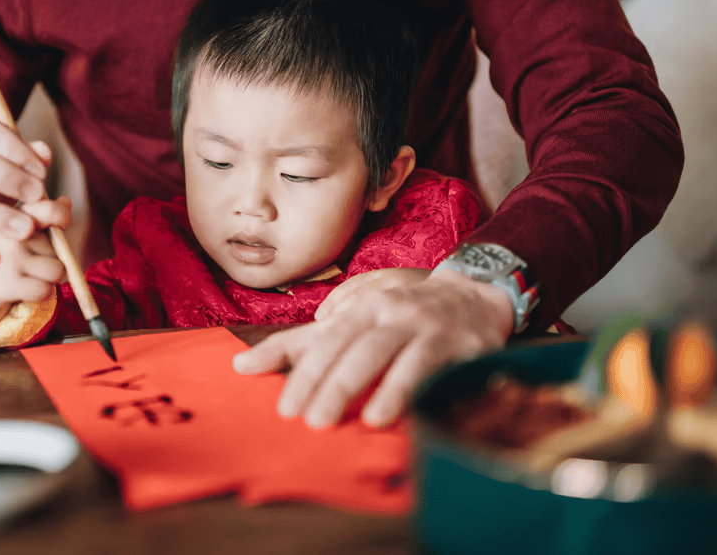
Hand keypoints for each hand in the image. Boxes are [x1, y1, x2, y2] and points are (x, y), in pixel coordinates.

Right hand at [0, 196, 73, 327]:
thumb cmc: (6, 250)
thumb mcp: (21, 227)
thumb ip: (46, 214)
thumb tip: (66, 202)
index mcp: (14, 214)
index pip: (50, 210)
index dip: (62, 217)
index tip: (62, 223)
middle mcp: (10, 233)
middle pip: (60, 247)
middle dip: (53, 257)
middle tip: (32, 261)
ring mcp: (9, 258)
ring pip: (56, 270)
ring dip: (50, 278)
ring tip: (31, 275)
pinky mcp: (8, 283)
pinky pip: (46, 290)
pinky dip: (44, 294)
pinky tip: (29, 290)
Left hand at [232, 267, 512, 428]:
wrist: (475, 296)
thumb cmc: (401, 312)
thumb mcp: (350, 319)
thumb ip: (300, 344)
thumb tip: (242, 364)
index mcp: (360, 306)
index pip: (324, 339)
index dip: (302, 371)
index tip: (284, 406)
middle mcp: (389, 311)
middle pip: (353, 347)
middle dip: (330, 383)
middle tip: (309, 420)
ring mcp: (424, 326)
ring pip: (390, 355)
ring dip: (372, 387)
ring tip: (351, 420)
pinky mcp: (457, 345)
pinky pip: (431, 367)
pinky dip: (411, 390)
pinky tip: (394, 413)